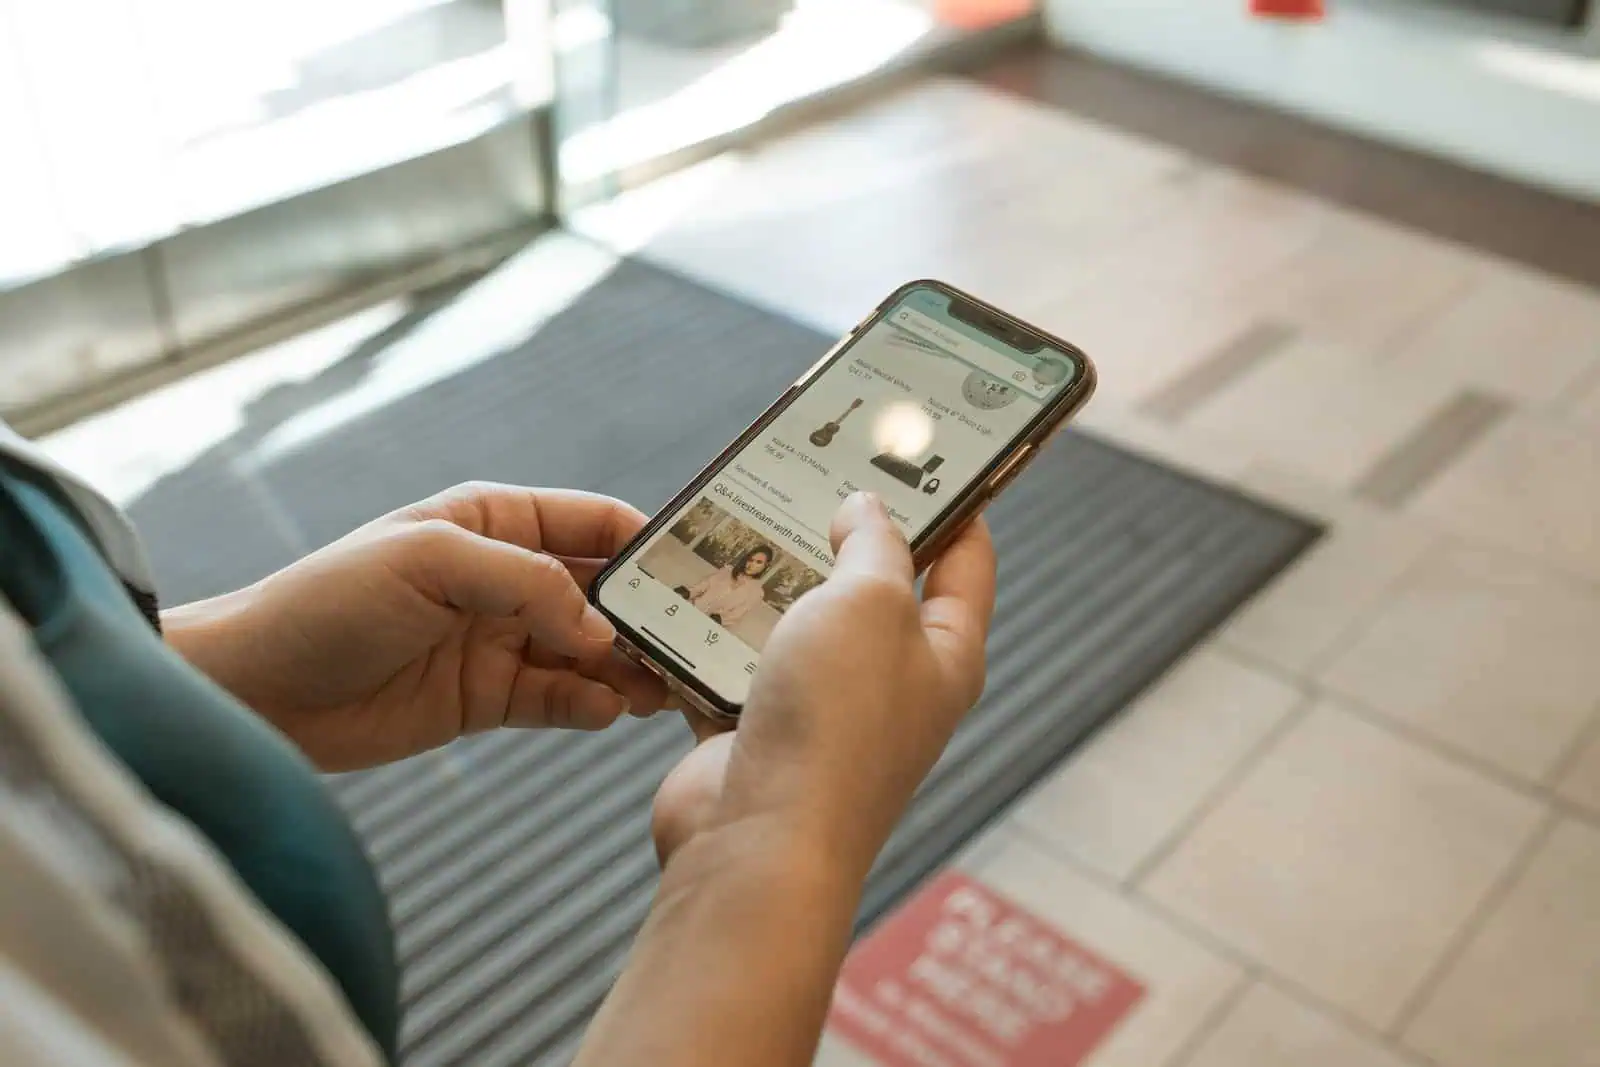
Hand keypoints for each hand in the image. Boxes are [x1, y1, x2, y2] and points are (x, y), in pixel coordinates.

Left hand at [164, 483, 667, 770]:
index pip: (597, 523)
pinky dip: (590, 707)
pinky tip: (611, 712)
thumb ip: (527, 585)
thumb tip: (602, 630)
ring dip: (630, 669)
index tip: (705, 573)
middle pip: (606, 594)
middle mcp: (508, 579)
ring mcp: (501, 641)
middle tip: (701, 645)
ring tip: (669, 689)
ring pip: (591, 653)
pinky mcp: (487, 699)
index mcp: (497, 522)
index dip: (652, 545)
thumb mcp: (430, 564)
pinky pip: (559, 701)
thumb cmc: (329, 602)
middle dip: (652, 617)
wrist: (257, 691)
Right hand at [652, 493, 995, 879]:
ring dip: (766, 580)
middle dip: (841, 531)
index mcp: (945, 653)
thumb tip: (866, 510)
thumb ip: (873, 544)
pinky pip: (733, 665)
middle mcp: (891, 683)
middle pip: (873, 587)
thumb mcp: (870, 602)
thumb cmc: (835, 725)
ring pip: (795, 622)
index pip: (967, 559)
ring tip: (739, 519)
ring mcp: (823, 710)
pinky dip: (711, 634)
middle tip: (815, 471)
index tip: (928, 449)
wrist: (758, 843)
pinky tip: (689, 591)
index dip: (955, 500)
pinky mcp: (758, 730)